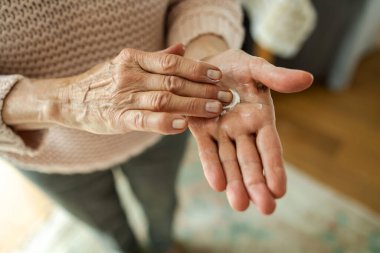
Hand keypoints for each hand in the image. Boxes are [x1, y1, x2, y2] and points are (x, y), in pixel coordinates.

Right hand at [43, 44, 232, 134]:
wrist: (71, 99)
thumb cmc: (105, 81)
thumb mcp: (128, 63)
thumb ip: (156, 58)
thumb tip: (182, 47)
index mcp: (134, 59)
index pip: (172, 62)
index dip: (197, 68)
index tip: (218, 75)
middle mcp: (130, 76)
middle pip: (173, 81)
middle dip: (203, 88)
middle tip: (225, 95)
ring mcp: (124, 98)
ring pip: (164, 99)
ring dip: (192, 105)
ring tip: (215, 109)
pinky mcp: (118, 119)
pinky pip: (144, 120)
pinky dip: (164, 123)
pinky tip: (183, 125)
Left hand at [189, 49, 312, 213]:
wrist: (205, 63)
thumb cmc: (235, 65)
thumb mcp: (255, 67)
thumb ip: (276, 77)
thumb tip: (307, 79)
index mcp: (260, 118)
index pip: (270, 147)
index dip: (275, 167)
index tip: (280, 190)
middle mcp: (242, 130)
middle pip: (251, 161)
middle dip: (257, 184)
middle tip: (266, 208)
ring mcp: (221, 132)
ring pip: (230, 162)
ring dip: (235, 183)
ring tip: (240, 205)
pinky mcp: (201, 130)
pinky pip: (207, 151)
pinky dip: (211, 166)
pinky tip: (217, 184)